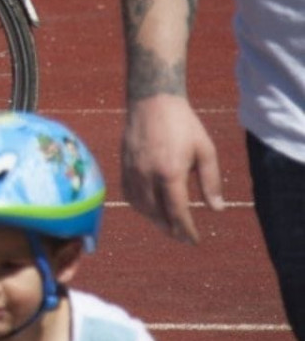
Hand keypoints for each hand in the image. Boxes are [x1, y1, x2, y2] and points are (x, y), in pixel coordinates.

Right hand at [121, 93, 224, 242]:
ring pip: (140, 206)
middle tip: (183, 237)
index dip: (187, 230)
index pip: (177, 212)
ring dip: (154, 220)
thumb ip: (211, 182)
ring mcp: (132, 170)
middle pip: (157, 214)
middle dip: (171, 230)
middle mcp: (147, 175)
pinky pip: (128, 193)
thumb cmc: (183, 124)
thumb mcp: (205, 151)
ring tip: (168, 225)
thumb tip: (217, 210)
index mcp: (170, 172)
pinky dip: (139, 206)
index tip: (195, 240)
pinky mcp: (123, 164)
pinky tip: (149, 208)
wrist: (152, 100)